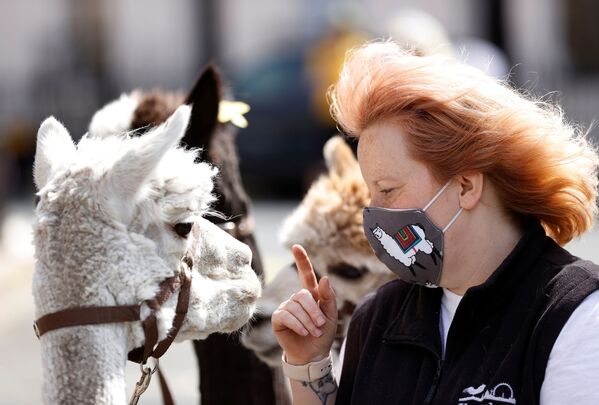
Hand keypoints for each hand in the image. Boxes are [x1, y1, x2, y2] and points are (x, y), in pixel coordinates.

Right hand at [272, 244, 337, 364]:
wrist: (313, 354)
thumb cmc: (323, 334)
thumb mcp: (331, 315)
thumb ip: (329, 297)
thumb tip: (324, 277)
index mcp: (311, 294)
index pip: (305, 273)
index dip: (301, 260)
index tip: (295, 246)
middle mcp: (296, 298)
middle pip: (303, 294)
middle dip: (313, 310)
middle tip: (320, 325)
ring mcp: (286, 307)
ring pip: (295, 306)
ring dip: (307, 321)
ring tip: (313, 332)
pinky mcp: (278, 319)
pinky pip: (286, 315)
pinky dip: (297, 324)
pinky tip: (302, 332)